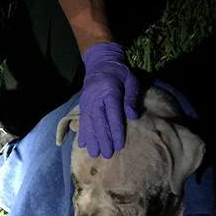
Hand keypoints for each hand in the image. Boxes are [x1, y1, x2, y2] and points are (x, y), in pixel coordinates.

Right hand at [78, 42, 139, 158]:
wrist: (100, 61)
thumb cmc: (119, 73)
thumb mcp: (131, 79)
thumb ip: (131, 97)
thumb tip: (133, 116)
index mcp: (110, 90)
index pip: (113, 113)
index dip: (116, 130)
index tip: (119, 145)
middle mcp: (96, 97)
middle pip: (99, 121)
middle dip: (103, 139)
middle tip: (107, 154)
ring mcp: (87, 101)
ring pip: (88, 123)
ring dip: (91, 139)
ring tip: (94, 153)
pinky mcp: (82, 104)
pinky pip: (81, 120)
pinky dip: (82, 133)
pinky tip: (82, 144)